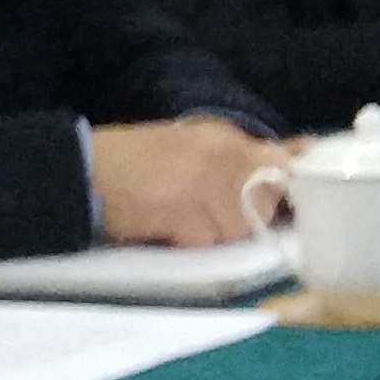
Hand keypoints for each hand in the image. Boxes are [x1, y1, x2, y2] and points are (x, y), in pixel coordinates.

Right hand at [102, 119, 292, 245]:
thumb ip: (241, 159)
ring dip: (212, 233)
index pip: (285, 161)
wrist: (81, 170)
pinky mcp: (182, 210)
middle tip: (207, 212)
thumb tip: (298, 157)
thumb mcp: (194, 148)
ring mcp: (204, 183)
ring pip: (237, 229)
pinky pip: (205, 241)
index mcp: (226, 137)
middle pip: (266, 204)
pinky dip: (186, 242)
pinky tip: (164, 226)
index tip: (280, 200)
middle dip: (245, 217)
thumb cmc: (135, 163)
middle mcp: (223, 155)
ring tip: (179, 218)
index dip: (287, 187)